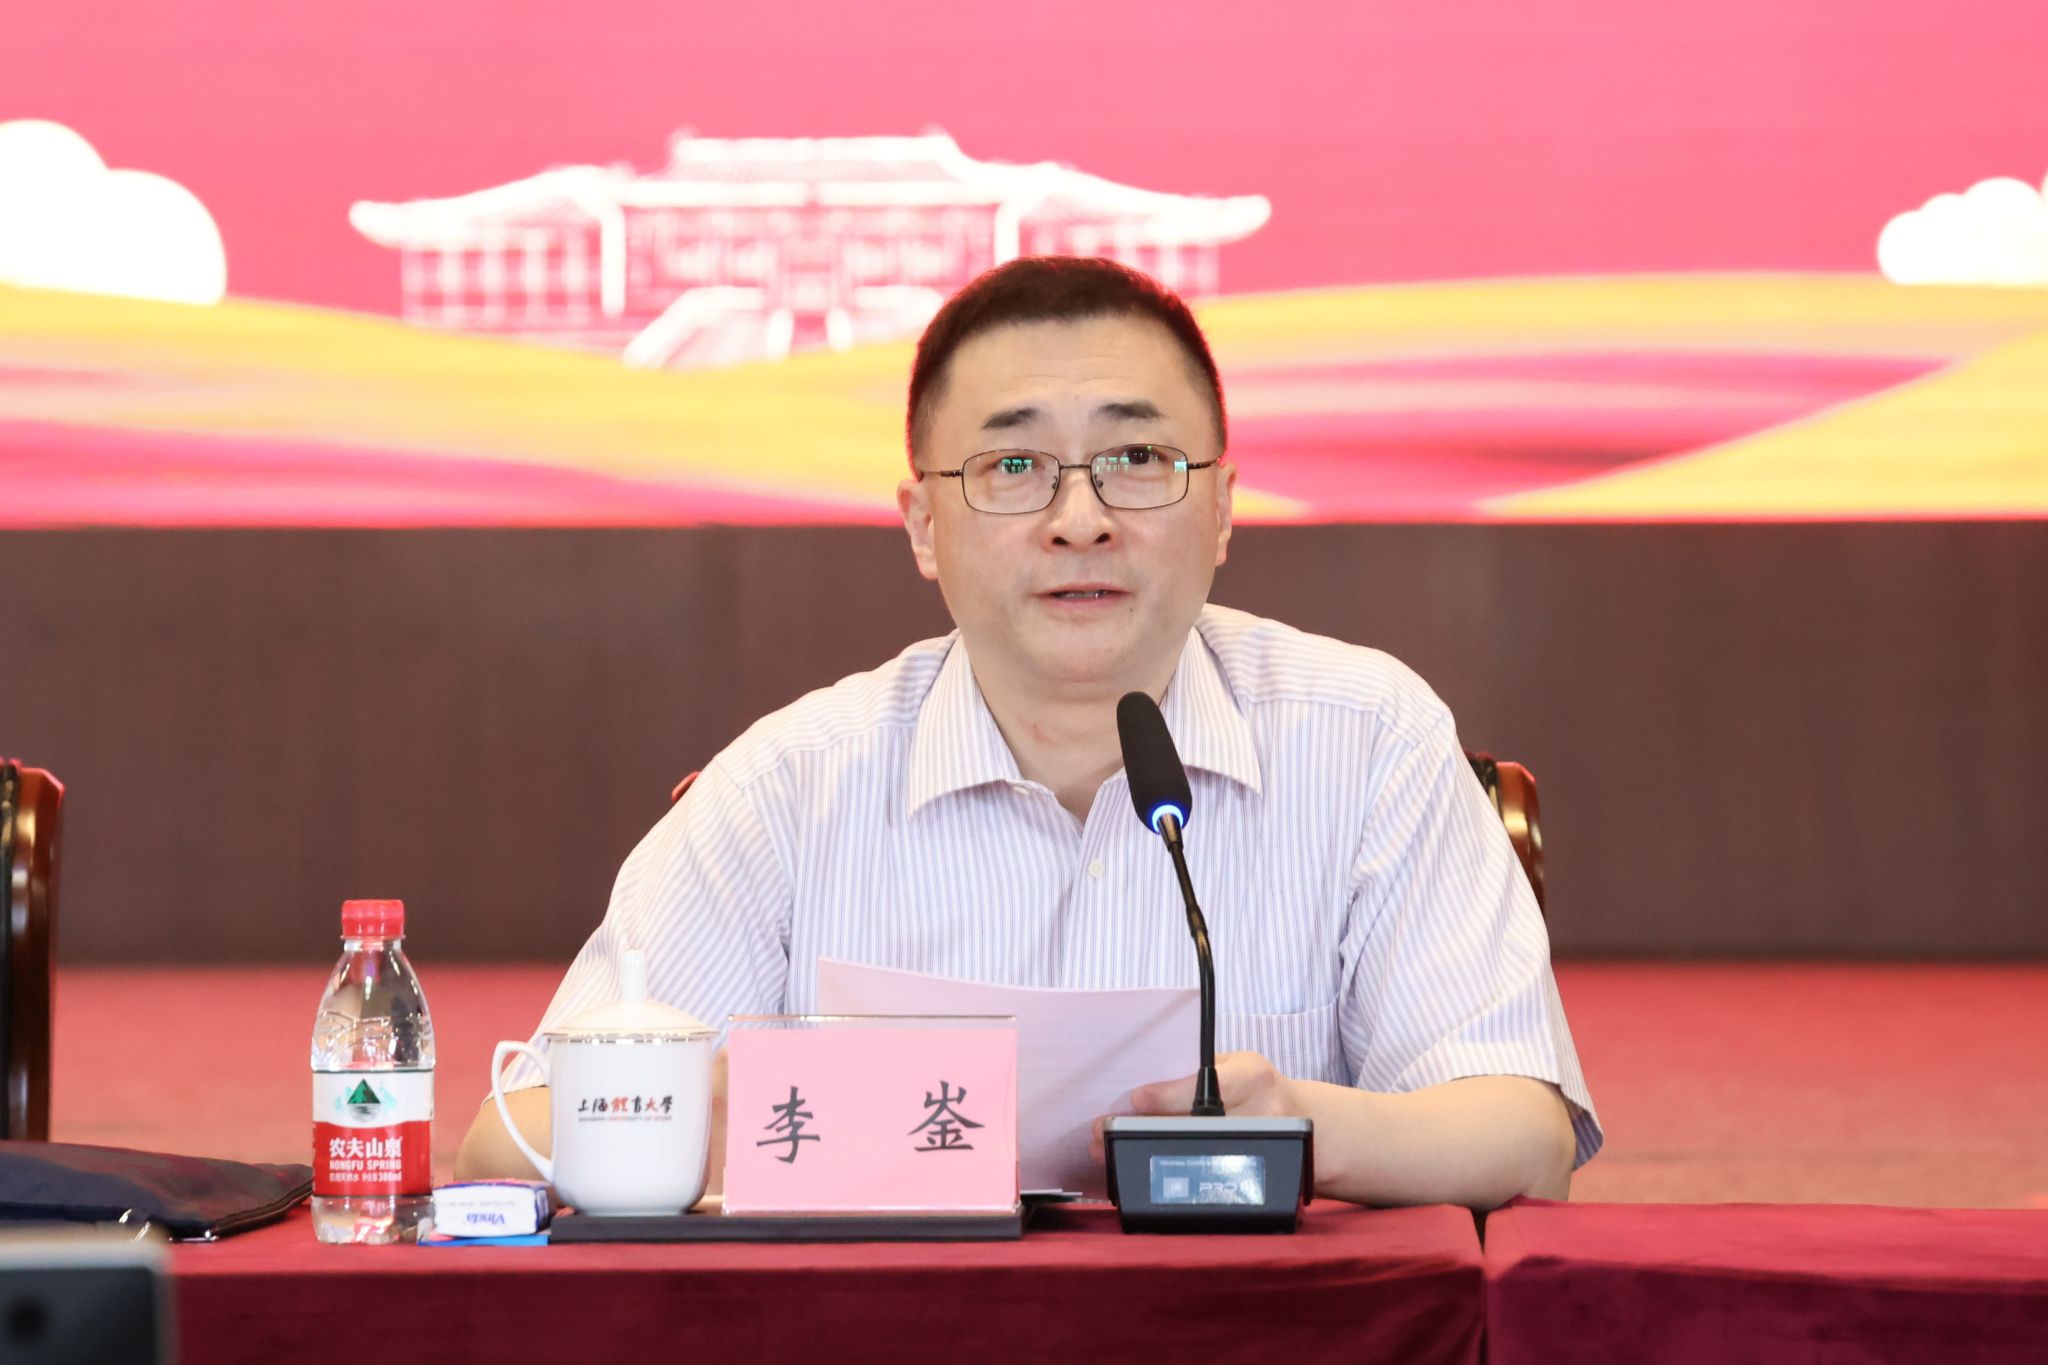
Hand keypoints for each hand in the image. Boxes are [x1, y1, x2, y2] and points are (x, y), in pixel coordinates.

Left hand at [1089, 1051, 1300, 1159]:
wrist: (1314, 1129)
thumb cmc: (1263, 1089)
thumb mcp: (1242, 1063)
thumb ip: (1203, 1069)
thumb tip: (1147, 1086)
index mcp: (1254, 1078)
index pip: (1207, 1087)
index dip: (1168, 1095)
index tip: (1135, 1100)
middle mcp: (1260, 1116)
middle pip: (1194, 1127)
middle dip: (1144, 1130)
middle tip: (1101, 1133)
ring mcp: (1259, 1154)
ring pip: (1195, 1158)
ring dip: (1145, 1155)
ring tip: (1107, 1155)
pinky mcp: (1253, 1181)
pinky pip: (1205, 1180)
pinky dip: (1166, 1175)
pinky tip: (1136, 1171)